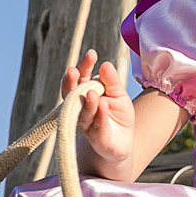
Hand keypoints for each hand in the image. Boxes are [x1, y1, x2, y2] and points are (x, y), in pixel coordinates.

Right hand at [62, 49, 134, 170]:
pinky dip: (100, 116)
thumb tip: (105, 64)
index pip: (80, 78)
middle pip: (73, 94)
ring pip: (83, 112)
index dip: (84, 67)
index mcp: (86, 94)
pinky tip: (103, 105)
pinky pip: (97, 127)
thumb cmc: (118, 115)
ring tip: (91, 91)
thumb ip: (112, 81)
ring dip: (87, 102)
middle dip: (72, 82)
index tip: (91, 54)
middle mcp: (81, 109)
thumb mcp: (119, 94)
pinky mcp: (98, 139)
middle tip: (74, 70)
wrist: (123, 142)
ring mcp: (87, 124)